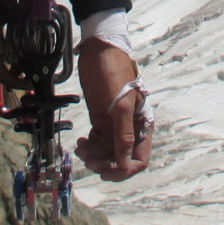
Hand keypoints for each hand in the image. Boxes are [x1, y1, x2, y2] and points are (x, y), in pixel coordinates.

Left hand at [73, 37, 151, 180]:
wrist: (98, 52)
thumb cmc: (113, 74)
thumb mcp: (120, 106)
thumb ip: (124, 135)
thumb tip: (125, 164)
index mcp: (141, 124)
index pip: (140, 159)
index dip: (125, 170)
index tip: (106, 172)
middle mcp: (130, 128)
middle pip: (121, 159)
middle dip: (105, 163)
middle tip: (88, 159)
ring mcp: (115, 125)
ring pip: (106, 152)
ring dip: (94, 155)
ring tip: (81, 148)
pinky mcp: (102, 120)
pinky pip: (97, 142)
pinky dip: (89, 146)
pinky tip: (81, 142)